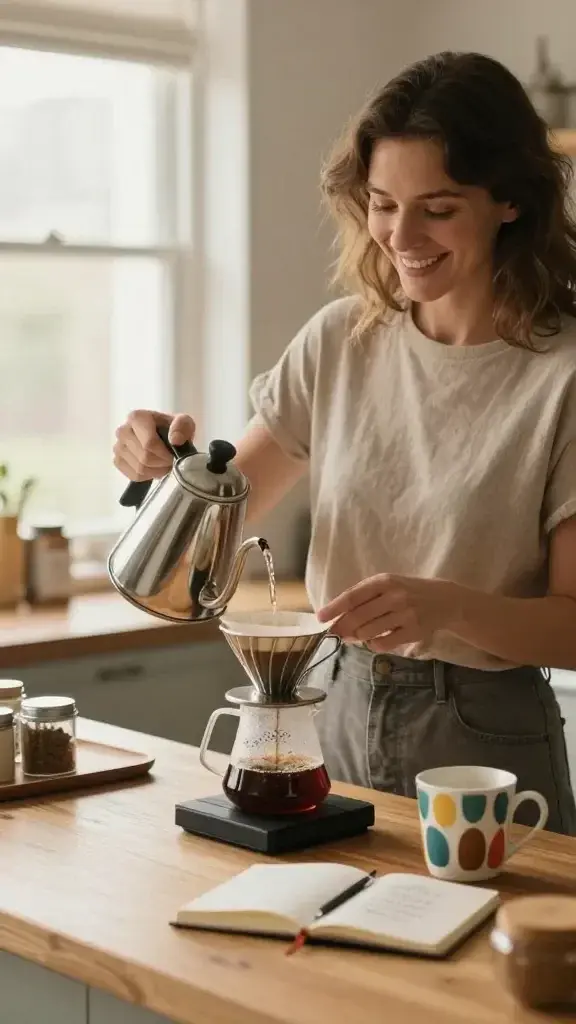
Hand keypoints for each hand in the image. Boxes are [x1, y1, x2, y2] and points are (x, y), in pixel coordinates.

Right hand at [113, 409, 195, 481]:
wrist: (164, 437)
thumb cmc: (173, 429)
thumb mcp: (184, 422)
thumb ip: (182, 426)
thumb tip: (175, 440)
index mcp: (137, 417)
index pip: (149, 443)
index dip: (164, 454)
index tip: (174, 456)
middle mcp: (123, 430)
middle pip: (144, 457)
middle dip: (162, 463)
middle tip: (171, 461)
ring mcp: (118, 446)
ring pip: (140, 469)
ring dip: (157, 471)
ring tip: (164, 464)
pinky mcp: (118, 460)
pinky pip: (134, 475)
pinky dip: (148, 476)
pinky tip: (154, 468)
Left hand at [317, 574, 462, 651]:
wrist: (445, 600)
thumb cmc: (408, 591)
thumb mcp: (388, 585)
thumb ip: (364, 597)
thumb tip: (337, 618)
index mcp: (384, 581)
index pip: (353, 596)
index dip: (334, 608)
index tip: (320, 618)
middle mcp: (394, 596)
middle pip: (357, 617)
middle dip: (342, 628)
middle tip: (336, 634)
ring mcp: (405, 614)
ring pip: (368, 632)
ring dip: (358, 637)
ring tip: (358, 635)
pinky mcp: (413, 632)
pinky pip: (383, 644)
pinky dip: (374, 645)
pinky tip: (375, 640)